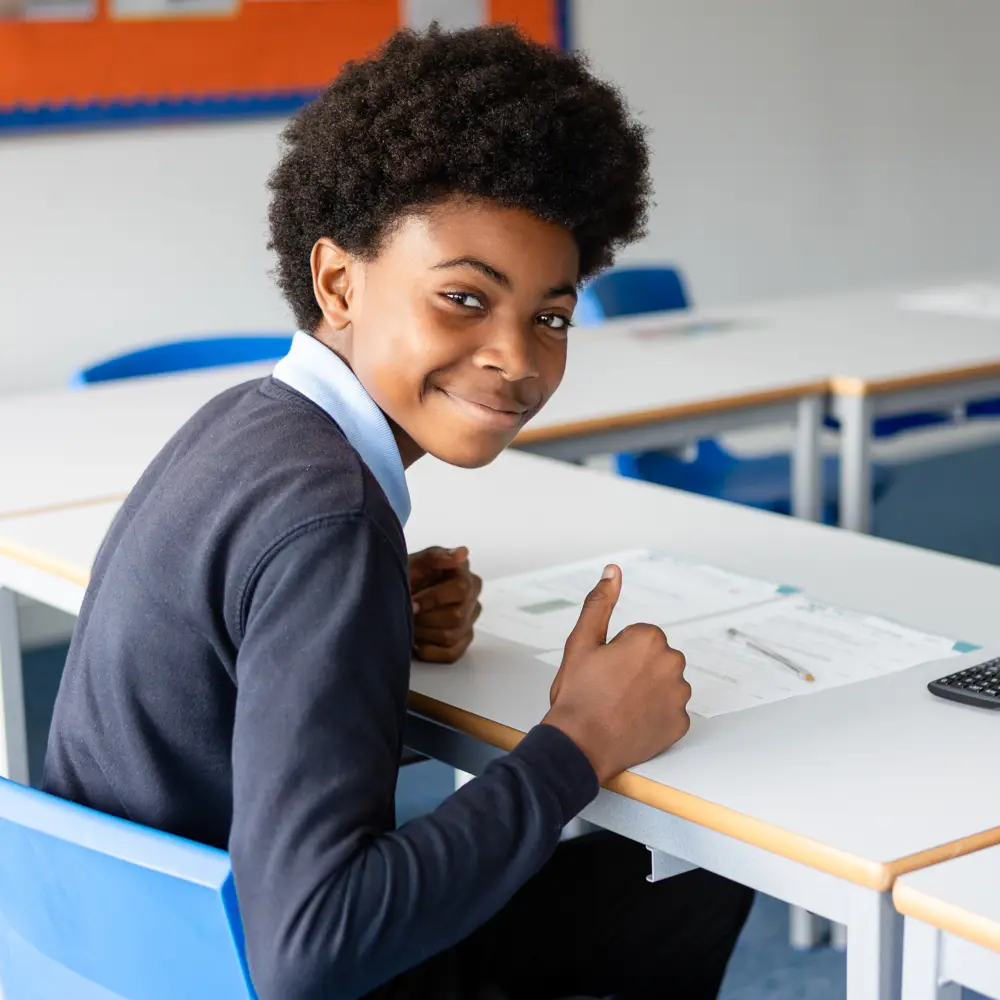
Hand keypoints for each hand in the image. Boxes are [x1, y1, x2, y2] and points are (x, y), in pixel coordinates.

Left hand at [409, 546, 482, 662]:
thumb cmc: (405, 577)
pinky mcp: (462, 640)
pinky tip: (417, 640)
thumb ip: (436, 556)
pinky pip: (451, 654)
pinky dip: (429, 650)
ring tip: (409, 624)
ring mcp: (469, 620)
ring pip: (451, 636)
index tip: (412, 602)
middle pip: (457, 617)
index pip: (461, 590)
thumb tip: (462, 553)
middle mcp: (472, 597)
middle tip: (407, 614)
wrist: (393, 594)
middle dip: (425, 618)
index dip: (433, 599)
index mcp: (463, 573)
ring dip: (423, 633)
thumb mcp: (413, 561)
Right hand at [543, 564, 690, 783]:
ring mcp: (678, 697)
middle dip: (637, 669)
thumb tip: (613, 572)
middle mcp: (672, 664)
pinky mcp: (680, 724)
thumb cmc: (578, 696)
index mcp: (650, 640)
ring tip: (619, 706)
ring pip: (665, 684)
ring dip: (648, 692)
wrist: (579, 745)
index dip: (618, 652)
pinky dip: (655, 716)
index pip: (640, 637)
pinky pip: (670, 712)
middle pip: (656, 659)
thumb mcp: (581, 642)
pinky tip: (631, 721)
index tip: (604, 669)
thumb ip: (600, 602)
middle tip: (609, 688)